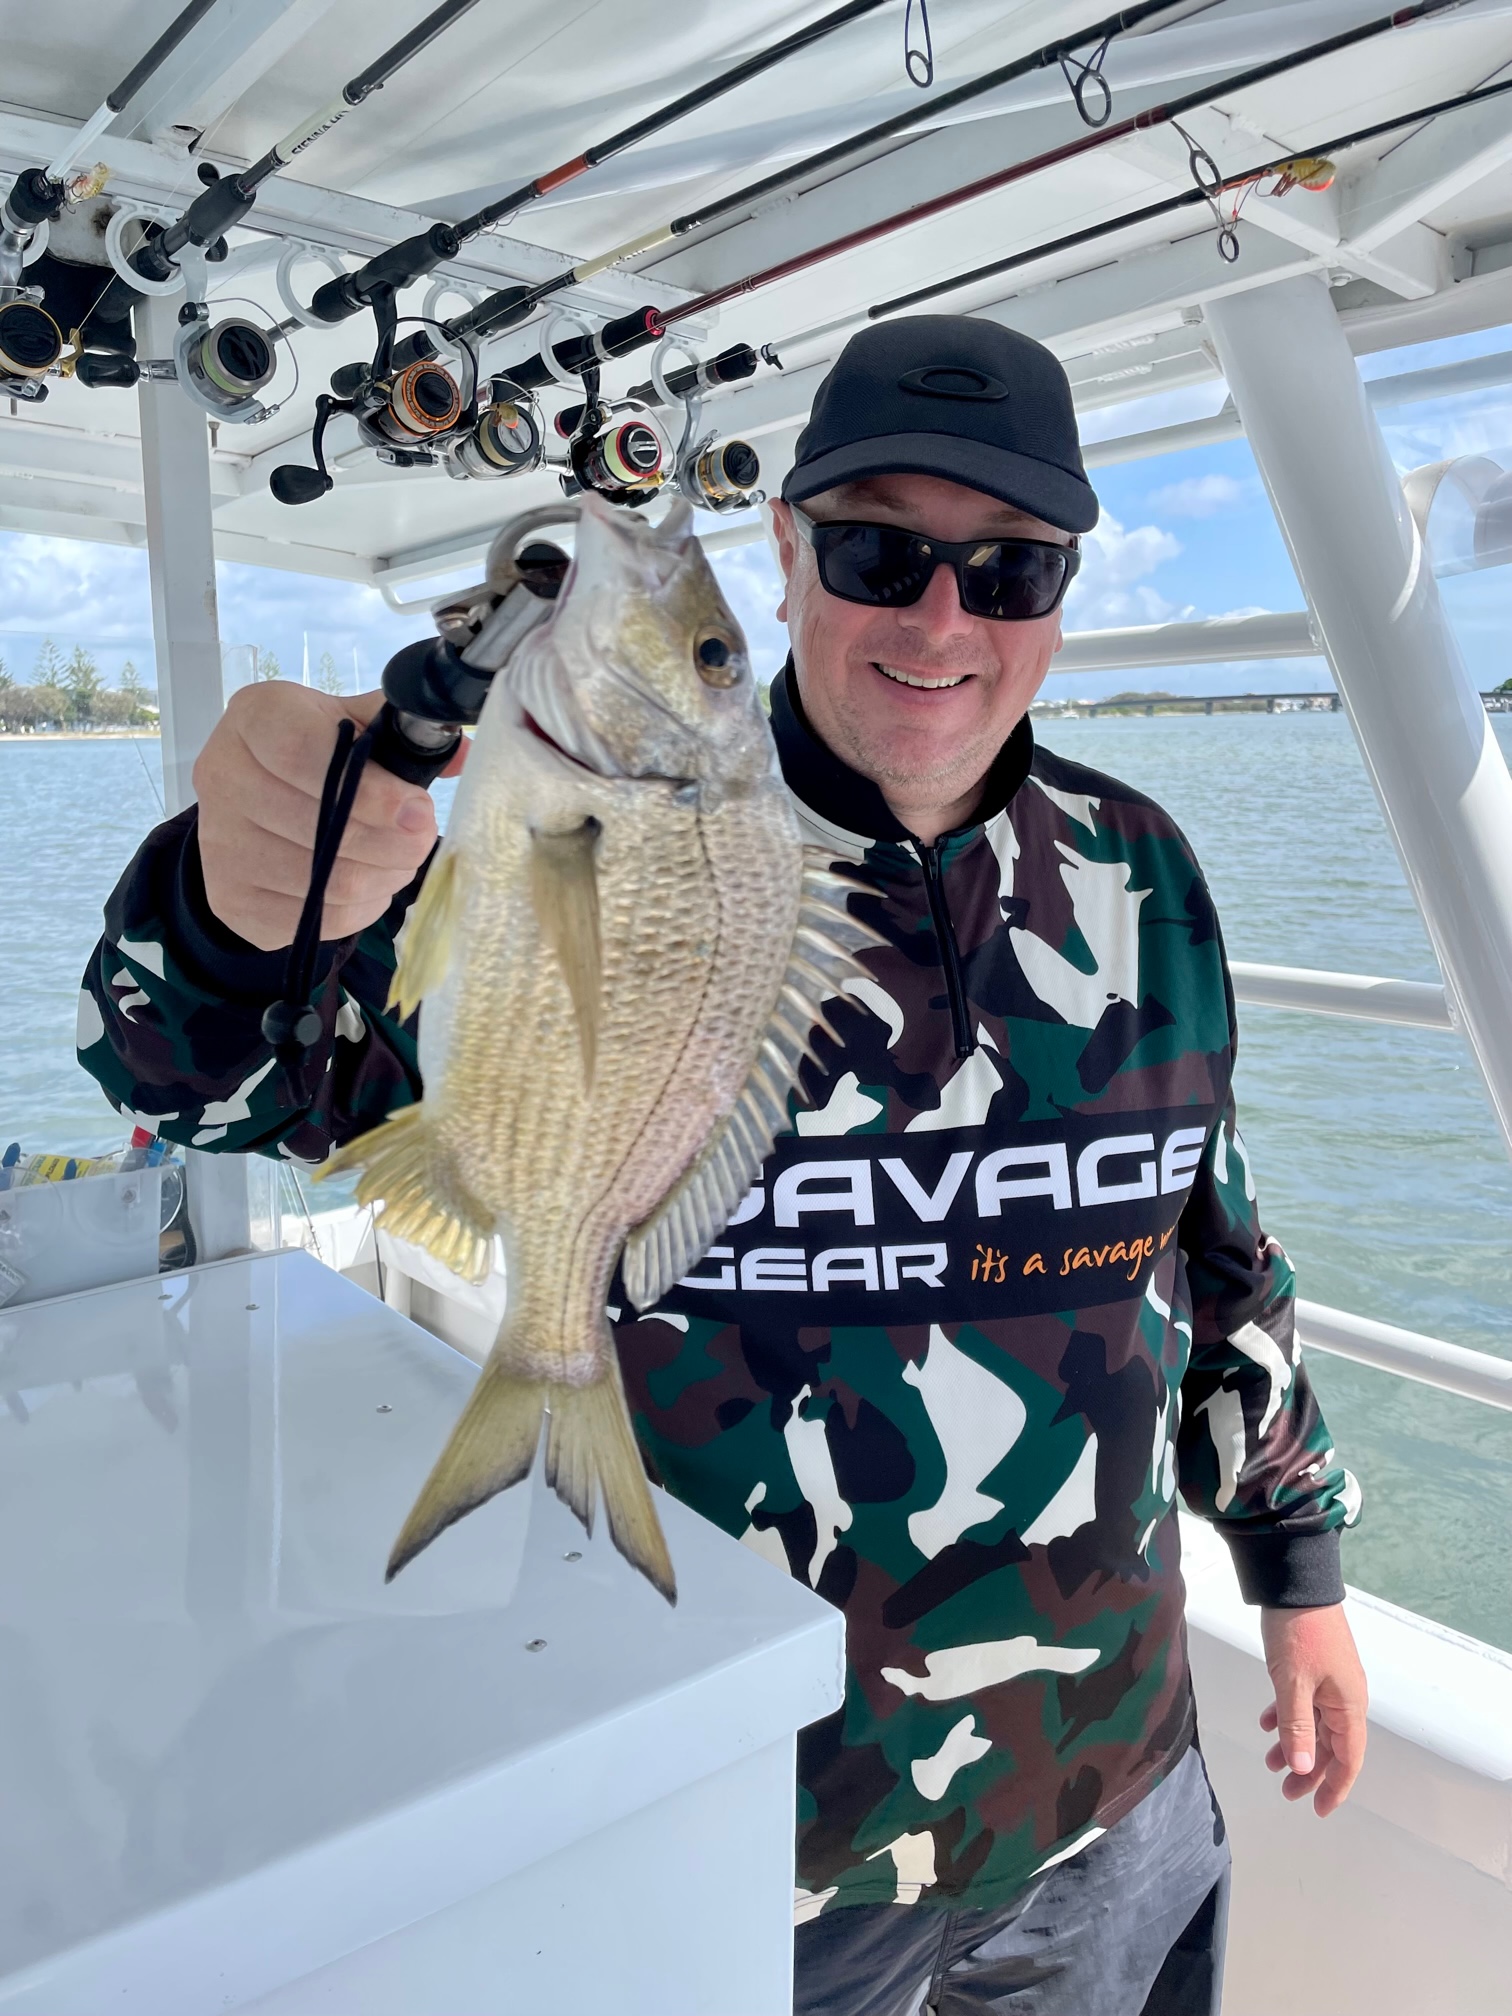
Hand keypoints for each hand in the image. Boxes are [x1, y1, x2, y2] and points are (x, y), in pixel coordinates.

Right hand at [193, 682, 466, 950]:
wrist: (253, 806)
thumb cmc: (316, 757)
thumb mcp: (353, 725)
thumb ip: (400, 733)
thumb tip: (459, 754)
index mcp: (255, 719)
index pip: (301, 752)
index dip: (370, 790)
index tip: (420, 810)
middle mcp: (222, 776)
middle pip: (320, 827)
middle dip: (392, 843)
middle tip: (422, 840)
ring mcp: (220, 844)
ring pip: (325, 882)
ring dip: (382, 878)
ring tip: (398, 861)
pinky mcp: (230, 899)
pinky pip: (314, 920)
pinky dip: (357, 910)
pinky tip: (366, 885)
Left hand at [1259, 1604, 1367, 1816]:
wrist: (1295, 1582)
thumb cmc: (1298, 1632)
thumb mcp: (1292, 1683)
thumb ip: (1296, 1727)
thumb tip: (1303, 1768)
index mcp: (1348, 1705)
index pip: (1348, 1759)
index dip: (1334, 1787)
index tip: (1317, 1808)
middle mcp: (1345, 1697)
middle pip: (1330, 1746)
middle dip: (1309, 1770)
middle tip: (1285, 1790)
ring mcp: (1330, 1681)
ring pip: (1314, 1724)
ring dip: (1294, 1744)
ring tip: (1269, 1760)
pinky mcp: (1314, 1666)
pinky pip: (1303, 1702)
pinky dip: (1286, 1716)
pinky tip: (1265, 1723)